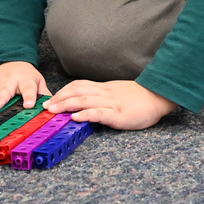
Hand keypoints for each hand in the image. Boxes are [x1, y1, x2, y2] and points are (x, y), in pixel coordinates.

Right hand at [0, 61, 49, 112]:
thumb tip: (53, 108)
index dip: (29, 97)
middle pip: (5, 90)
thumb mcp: (38, 81)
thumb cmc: (26, 75)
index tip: (28, 105)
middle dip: (1, 98)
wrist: (10, 61)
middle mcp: (9, 81)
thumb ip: (44, 94)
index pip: (28, 89)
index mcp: (25, 80)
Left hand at [45, 79, 176, 129]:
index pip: (77, 85)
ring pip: (84, 100)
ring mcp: (111, 103)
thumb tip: (84, 103)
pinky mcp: (119, 115)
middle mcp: (104, 93)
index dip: (62, 91)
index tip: (51, 98)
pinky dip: (85, 114)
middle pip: (76, 91)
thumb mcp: (116, 92)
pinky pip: (99, 113)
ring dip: (66, 105)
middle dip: (59, 98)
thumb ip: (101, 95)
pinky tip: (76, 118)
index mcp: (103, 88)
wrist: (158, 96)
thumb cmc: (138, 97)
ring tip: (54, 111)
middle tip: (46, 106)